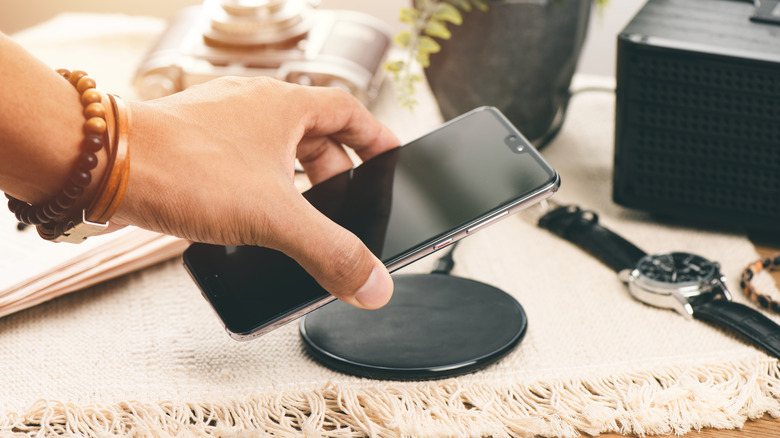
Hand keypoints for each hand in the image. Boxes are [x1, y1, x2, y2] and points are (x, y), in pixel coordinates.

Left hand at [115, 77, 398, 308]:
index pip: (349, 111)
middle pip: (314, 134)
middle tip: (345, 206)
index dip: (375, 136)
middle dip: (335, 172)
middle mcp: (254, 105)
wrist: (102, 164)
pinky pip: (243, 161)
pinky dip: (259, 186)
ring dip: (294, 182)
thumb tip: (374, 285)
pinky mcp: (194, 143)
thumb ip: (329, 252)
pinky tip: (252, 217)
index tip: (391, 158)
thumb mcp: (273, 216)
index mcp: (284, 105)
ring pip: (276, 148)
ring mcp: (221, 122)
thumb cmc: (183, 167)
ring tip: (299, 218)